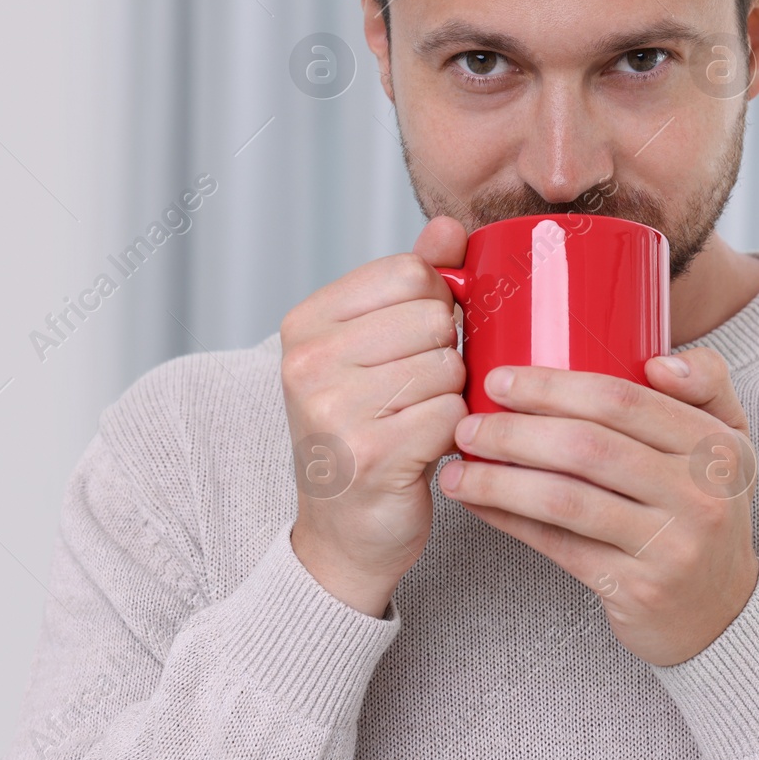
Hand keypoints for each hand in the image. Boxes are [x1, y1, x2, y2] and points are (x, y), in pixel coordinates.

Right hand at [281, 216, 468, 616]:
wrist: (344, 532)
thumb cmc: (366, 429)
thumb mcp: (376, 347)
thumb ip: (415, 282)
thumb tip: (452, 227)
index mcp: (305, 323)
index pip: (409, 272)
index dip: (435, 303)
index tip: (413, 341)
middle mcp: (308, 362)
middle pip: (433, 318)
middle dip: (443, 354)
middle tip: (414, 392)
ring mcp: (334, 410)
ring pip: (448, 366)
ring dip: (449, 397)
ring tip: (415, 421)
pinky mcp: (370, 456)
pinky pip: (452, 415)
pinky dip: (453, 434)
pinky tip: (424, 450)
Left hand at [436, 349, 758, 665]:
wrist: (722, 610)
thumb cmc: (707, 506)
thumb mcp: (729, 440)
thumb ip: (705, 382)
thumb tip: (657, 361)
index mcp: (718, 446)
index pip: (624, 400)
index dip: (553, 386)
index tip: (501, 379)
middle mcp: (700, 495)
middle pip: (587, 447)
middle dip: (514, 431)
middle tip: (468, 424)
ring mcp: (670, 546)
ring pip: (565, 500)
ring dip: (500, 480)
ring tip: (458, 468)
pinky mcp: (637, 589)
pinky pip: (558, 546)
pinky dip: (509, 520)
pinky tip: (477, 503)